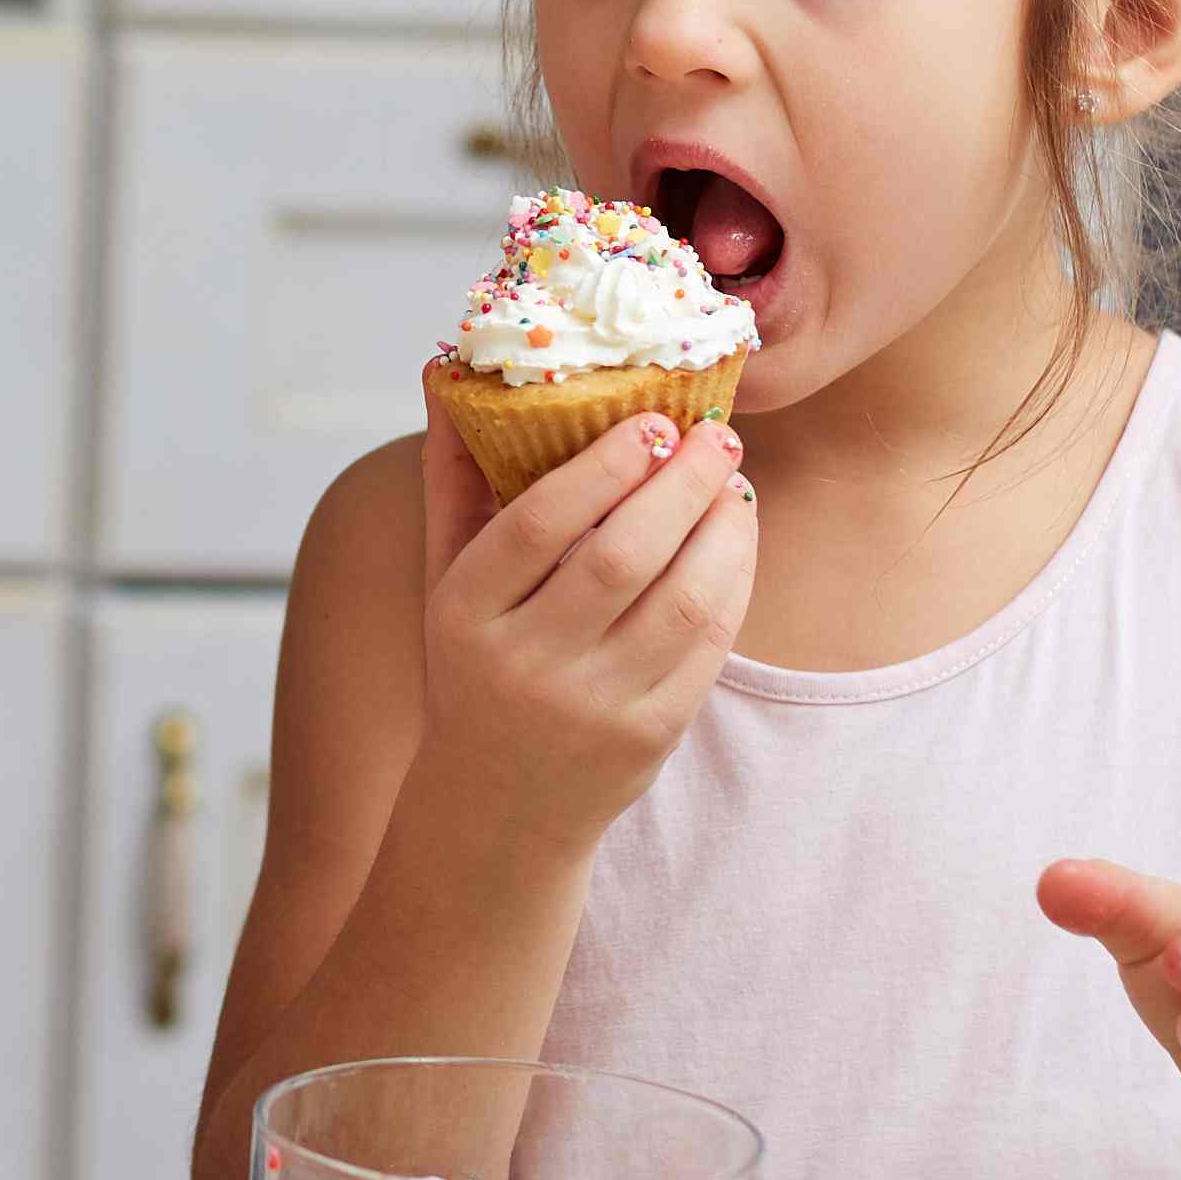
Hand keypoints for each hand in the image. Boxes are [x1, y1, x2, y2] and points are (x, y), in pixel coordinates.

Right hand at [405, 400, 754, 844]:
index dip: (603, 465)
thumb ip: (453, 479)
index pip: (538, 523)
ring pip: (681, 601)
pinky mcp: (648, 738)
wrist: (495, 808)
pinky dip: (733, 584)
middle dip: (682, 484)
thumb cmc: (474, 666)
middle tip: (718, 437)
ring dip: (723, 531)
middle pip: (621, 555)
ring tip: (734, 486)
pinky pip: (708, 649)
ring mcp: (591, 707)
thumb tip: (447, 371)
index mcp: (464, 614)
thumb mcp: (445, 581)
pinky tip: (735, 544)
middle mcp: (524, 663)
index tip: (653, 420)